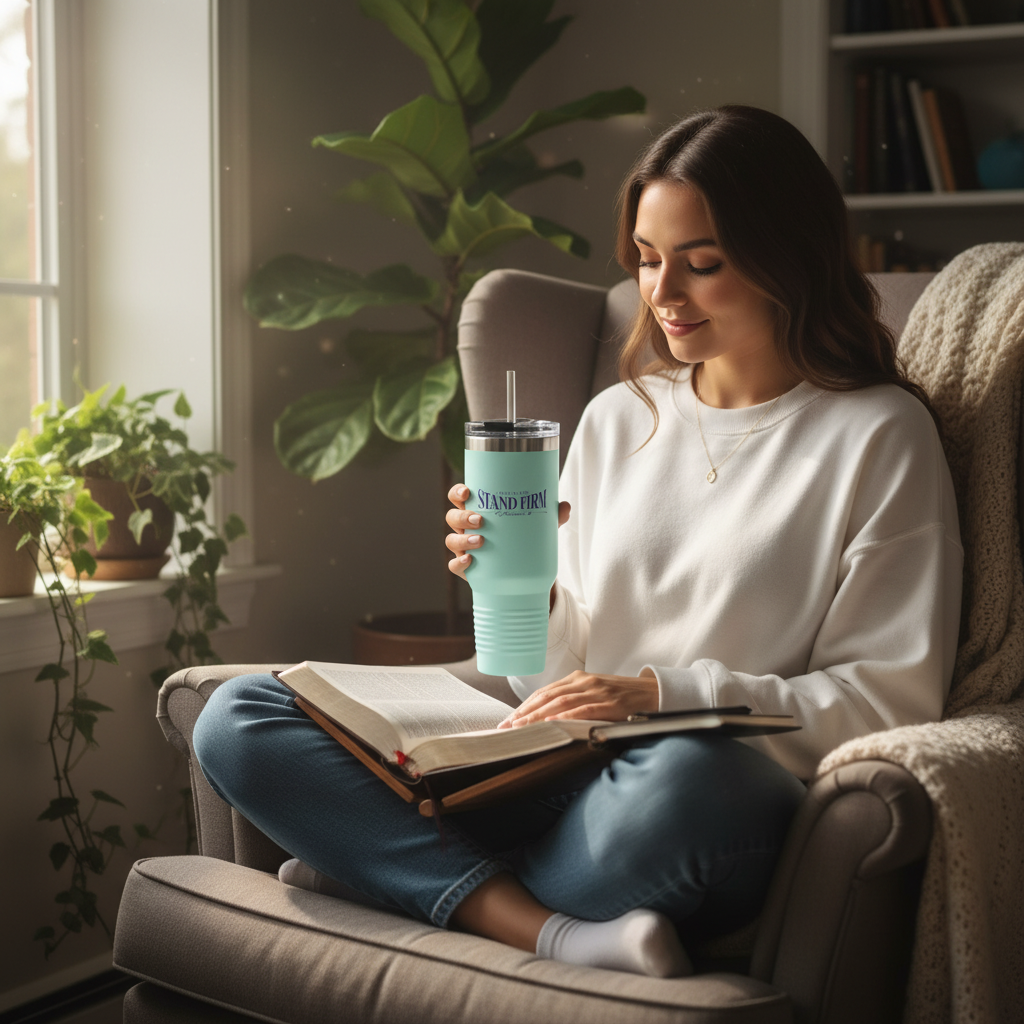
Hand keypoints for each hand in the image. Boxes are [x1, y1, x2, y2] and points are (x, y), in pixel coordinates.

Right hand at [445, 484, 570, 582]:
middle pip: (452, 517)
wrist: (521, 574)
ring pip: (452, 540)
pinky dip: (459, 562)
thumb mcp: (536, 527)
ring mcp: (464, 548)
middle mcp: (466, 528)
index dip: (457, 492)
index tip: (467, 492)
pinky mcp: (467, 568)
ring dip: (462, 540)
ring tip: (481, 540)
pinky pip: (455, 565)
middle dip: (462, 516)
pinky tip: (470, 560)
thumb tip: (565, 506)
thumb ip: (550, 516)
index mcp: (477, 510)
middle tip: (481, 520)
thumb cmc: (522, 540)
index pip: (458, 497)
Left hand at [498, 669, 657, 727]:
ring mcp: (597, 691)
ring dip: (538, 716)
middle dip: (524, 713)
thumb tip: (545, 720)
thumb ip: (573, 701)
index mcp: (577, 678)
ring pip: (561, 702)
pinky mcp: (610, 703)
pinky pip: (584, 710)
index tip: (507, 721)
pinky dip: (566, 716)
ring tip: (522, 728)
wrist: (654, 692)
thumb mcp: (594, 693)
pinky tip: (552, 723)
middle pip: (547, 697)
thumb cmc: (621, 697)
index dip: (523, 706)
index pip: (544, 692)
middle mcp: (584, 682)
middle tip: (506, 728)